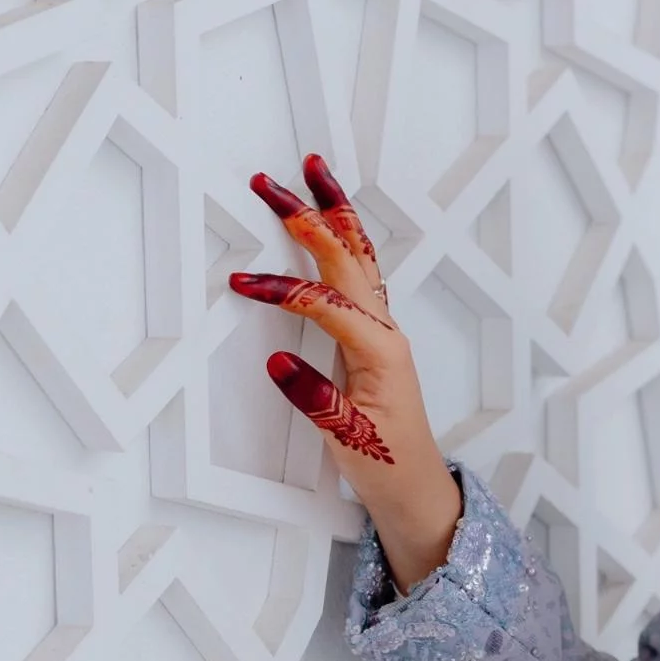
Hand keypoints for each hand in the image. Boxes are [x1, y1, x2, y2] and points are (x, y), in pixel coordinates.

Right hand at [232, 155, 462, 591]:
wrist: (416, 488)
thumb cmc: (388, 466)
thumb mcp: (349, 440)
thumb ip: (315, 399)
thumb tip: (279, 360)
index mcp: (381, 351)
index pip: (327, 305)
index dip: (284, 290)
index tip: (242, 283)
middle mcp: (386, 332)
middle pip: (346, 258)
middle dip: (310, 216)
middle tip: (273, 182)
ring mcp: (382, 331)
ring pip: (357, 258)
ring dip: (333, 215)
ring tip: (313, 173)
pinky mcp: (373, 338)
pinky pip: (357, 276)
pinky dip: (341, 243)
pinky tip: (331, 227)